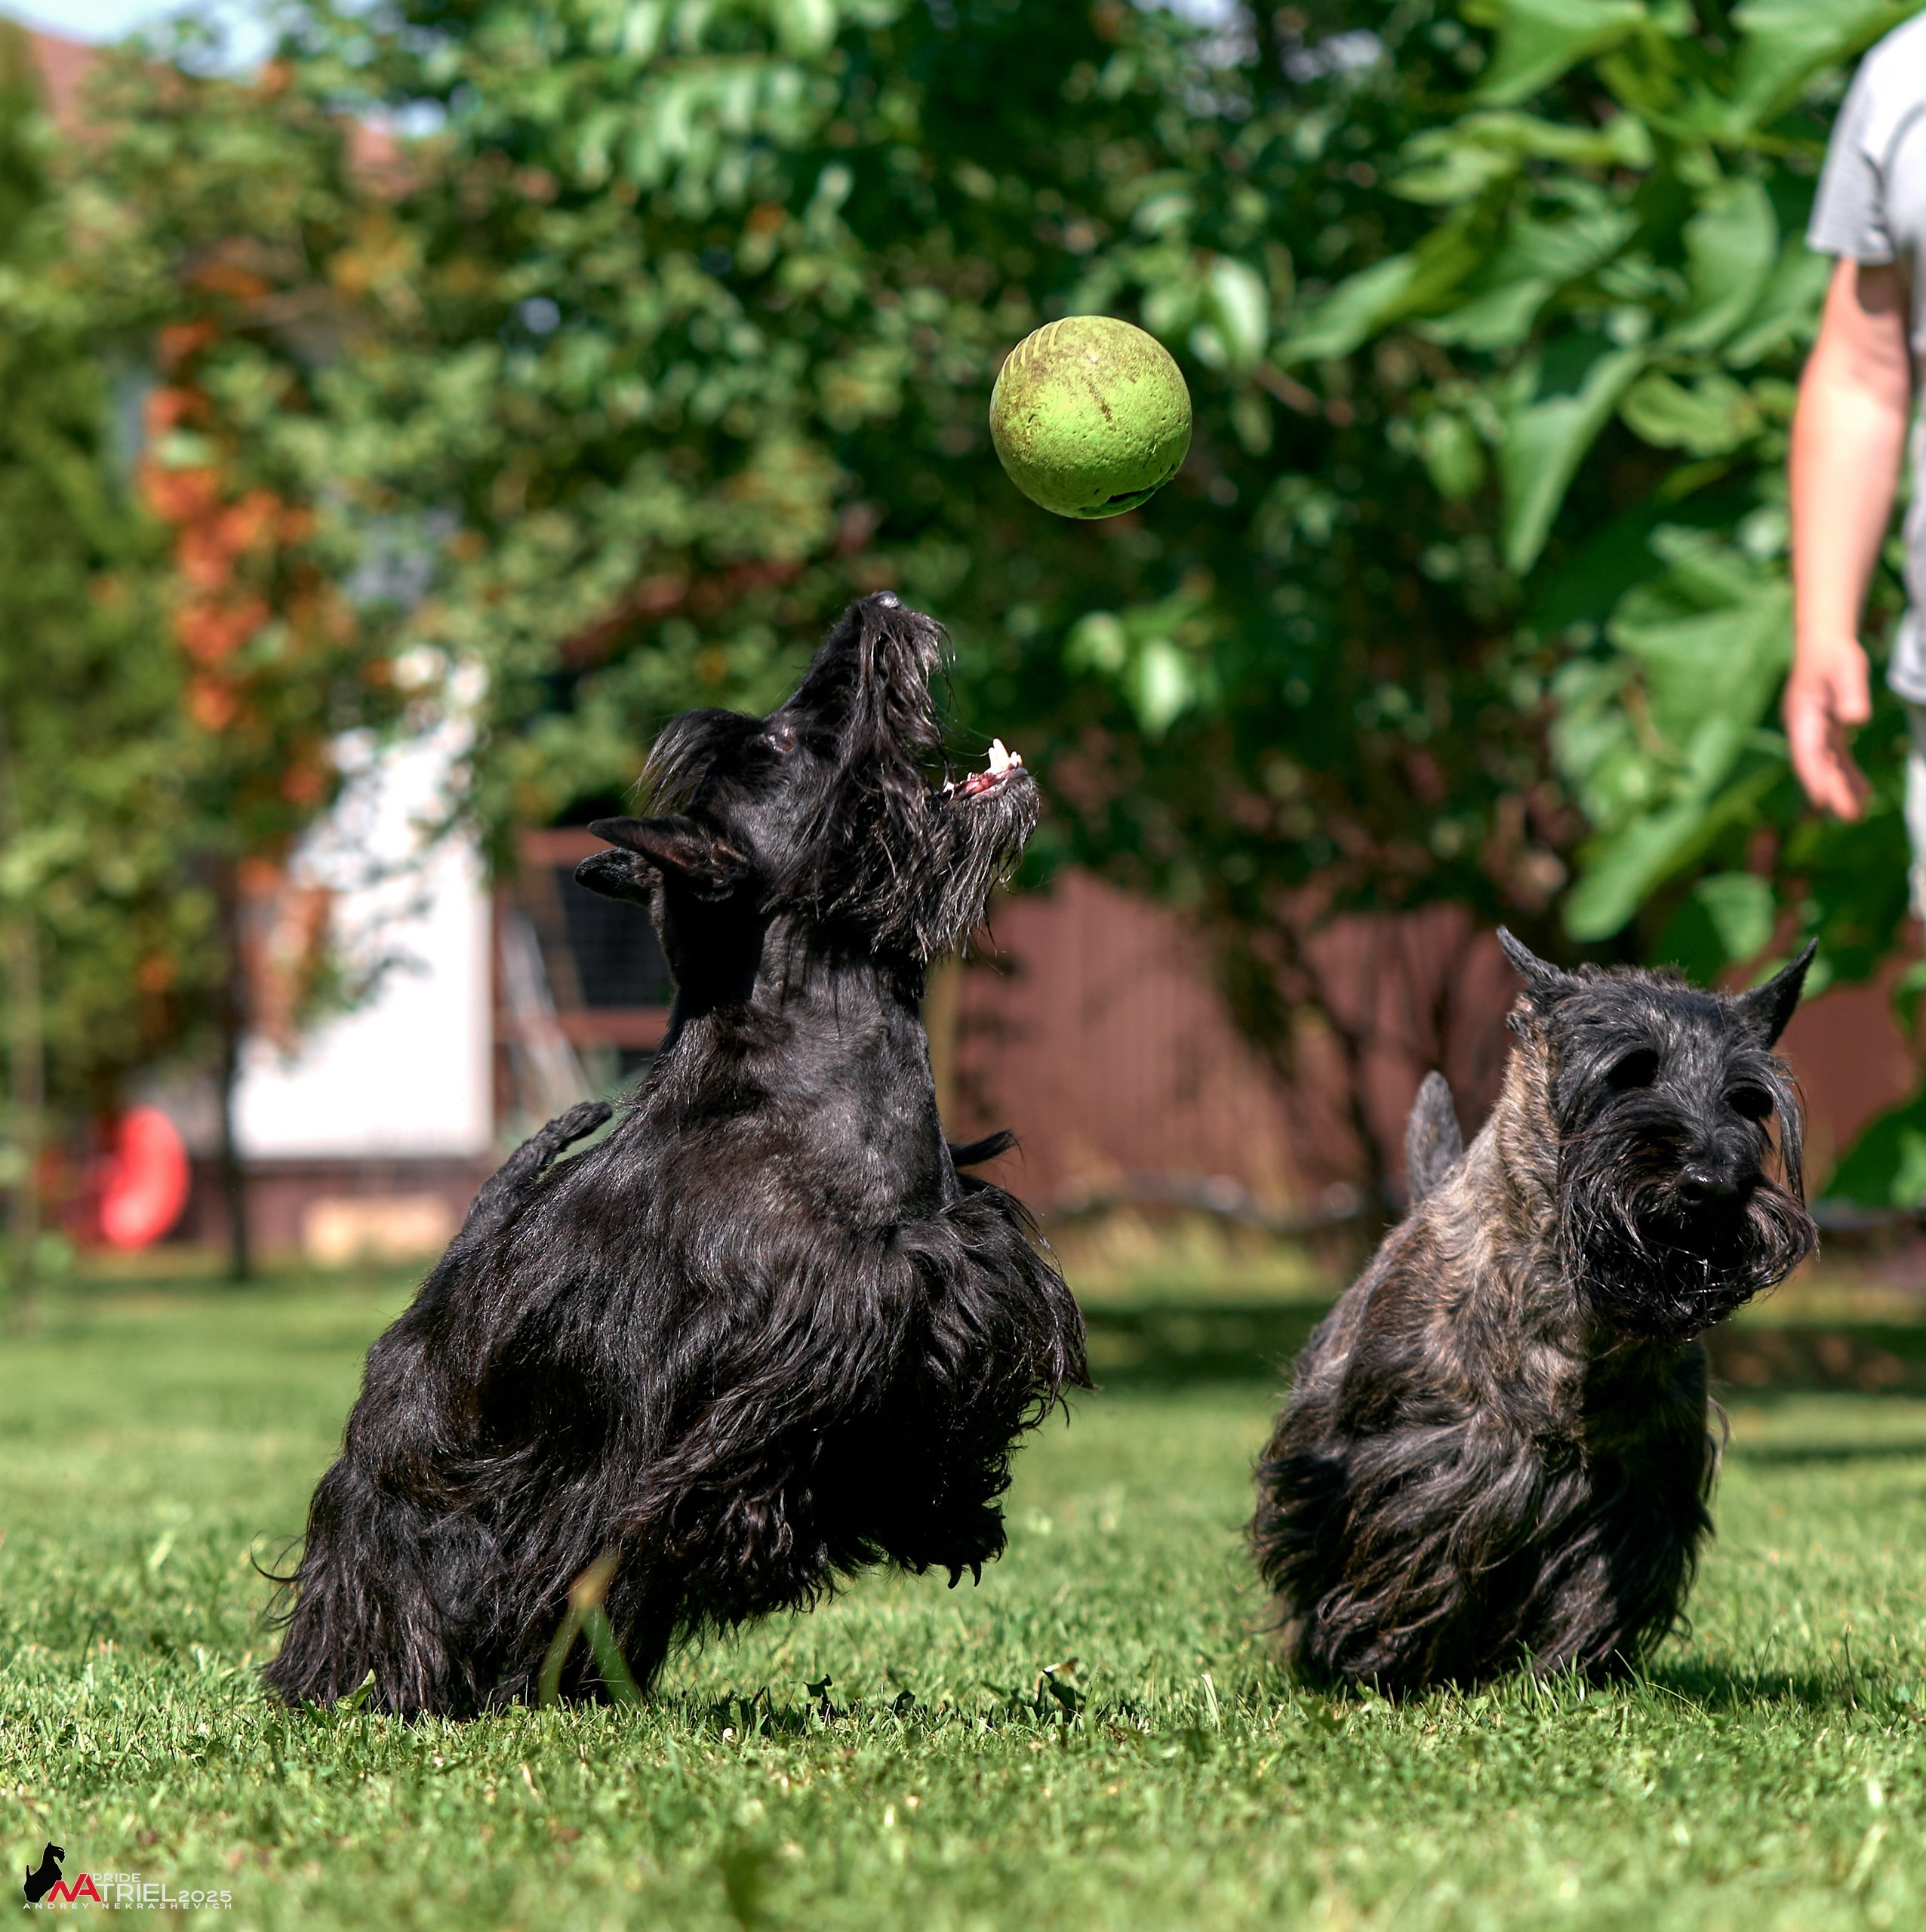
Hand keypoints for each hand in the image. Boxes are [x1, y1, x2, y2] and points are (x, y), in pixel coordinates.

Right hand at [1784, 638, 1872, 819]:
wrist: (1824, 643)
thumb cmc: (1834, 654)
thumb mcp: (1846, 669)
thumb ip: (1850, 694)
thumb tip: (1856, 721)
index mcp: (1802, 717)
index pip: (1807, 753)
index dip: (1815, 777)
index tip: (1823, 801)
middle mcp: (1804, 730)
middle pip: (1817, 766)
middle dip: (1832, 792)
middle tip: (1850, 817)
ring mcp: (1815, 732)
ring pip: (1828, 766)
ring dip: (1842, 788)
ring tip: (1858, 813)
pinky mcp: (1827, 731)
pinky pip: (1837, 758)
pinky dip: (1848, 774)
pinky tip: (1864, 791)